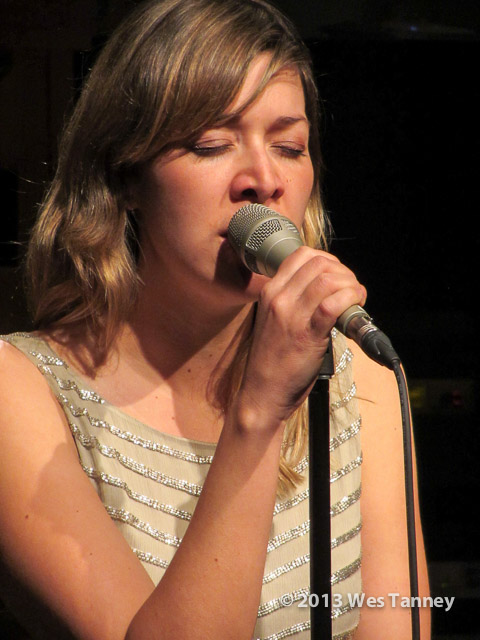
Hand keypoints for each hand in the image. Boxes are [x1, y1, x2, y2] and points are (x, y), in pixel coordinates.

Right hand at [238, 246, 366, 426]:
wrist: (263, 392)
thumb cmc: (273, 360)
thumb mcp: (275, 320)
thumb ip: (295, 300)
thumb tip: (329, 287)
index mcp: (270, 292)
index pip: (301, 255)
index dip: (328, 260)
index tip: (338, 275)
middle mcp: (278, 299)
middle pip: (318, 263)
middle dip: (343, 271)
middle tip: (351, 288)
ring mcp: (291, 315)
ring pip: (327, 279)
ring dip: (350, 284)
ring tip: (356, 298)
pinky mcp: (306, 335)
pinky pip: (332, 304)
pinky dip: (350, 299)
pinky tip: (356, 306)